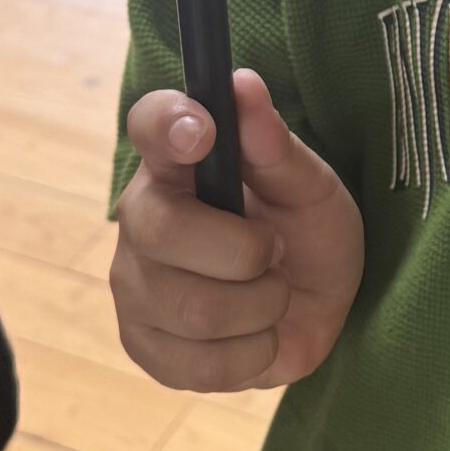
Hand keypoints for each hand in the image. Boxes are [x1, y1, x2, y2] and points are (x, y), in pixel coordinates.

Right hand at [111, 68, 363, 392]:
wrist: (315, 306)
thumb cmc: (305, 233)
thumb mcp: (311, 190)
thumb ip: (276, 147)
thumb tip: (243, 86)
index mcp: (178, 163)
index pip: (149, 125)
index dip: (167, 124)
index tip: (205, 130)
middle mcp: (140, 220)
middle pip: (164, 233)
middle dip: (247, 252)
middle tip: (275, 252)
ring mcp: (135, 287)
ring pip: (193, 308)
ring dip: (261, 305)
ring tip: (271, 293)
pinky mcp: (145, 347)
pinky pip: (200, 364)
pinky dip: (252, 354)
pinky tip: (257, 334)